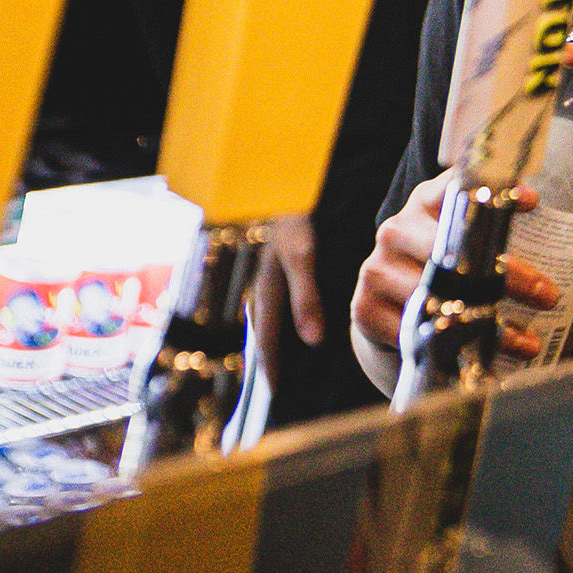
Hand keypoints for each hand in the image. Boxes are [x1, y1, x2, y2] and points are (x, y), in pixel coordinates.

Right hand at [251, 213, 320, 385]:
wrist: (289, 178)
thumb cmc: (296, 214)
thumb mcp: (302, 255)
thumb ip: (306, 297)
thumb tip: (312, 340)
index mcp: (266, 287)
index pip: (268, 339)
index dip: (273, 367)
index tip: (276, 394)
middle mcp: (261, 281)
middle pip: (262, 330)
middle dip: (267, 358)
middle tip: (274, 387)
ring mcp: (266, 271)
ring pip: (266, 315)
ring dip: (272, 339)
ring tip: (280, 361)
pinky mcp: (276, 261)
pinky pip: (273, 299)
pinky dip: (278, 318)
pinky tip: (291, 321)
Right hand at [350, 168, 559, 360]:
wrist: (387, 301)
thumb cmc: (439, 260)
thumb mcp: (459, 231)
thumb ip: (490, 217)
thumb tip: (528, 198)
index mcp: (425, 201)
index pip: (457, 186)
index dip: (497, 193)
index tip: (534, 202)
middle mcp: (397, 230)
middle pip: (456, 252)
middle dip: (507, 276)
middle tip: (547, 295)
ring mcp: (377, 269)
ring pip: (439, 298)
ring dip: (489, 324)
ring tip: (527, 341)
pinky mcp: (365, 307)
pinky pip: (415, 331)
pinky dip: (454, 349)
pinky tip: (484, 358)